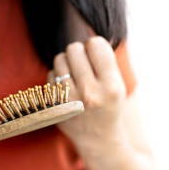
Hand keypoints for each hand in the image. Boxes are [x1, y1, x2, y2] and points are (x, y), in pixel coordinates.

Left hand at [49, 36, 126, 155]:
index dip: (95, 45)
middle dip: (79, 52)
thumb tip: (86, 30)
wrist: (99, 140)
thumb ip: (104, 61)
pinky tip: (67, 86)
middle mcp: (90, 94)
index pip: (96, 44)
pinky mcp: (54, 106)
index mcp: (112, 87)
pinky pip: (50, 74)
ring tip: (75, 74)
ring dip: (67, 62)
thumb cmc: (109, 106)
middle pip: (74, 48)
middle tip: (84, 64)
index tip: (96, 54)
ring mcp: (69, 101)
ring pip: (60, 59)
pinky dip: (57, 76)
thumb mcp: (118, 85)